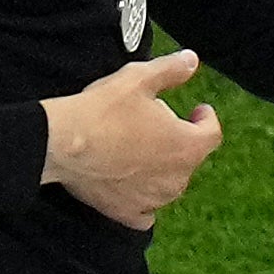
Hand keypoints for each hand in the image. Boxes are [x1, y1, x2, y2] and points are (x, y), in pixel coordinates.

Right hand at [41, 47, 224, 231]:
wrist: (62, 144)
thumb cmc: (103, 111)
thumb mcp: (140, 78)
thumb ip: (171, 70)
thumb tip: (191, 61)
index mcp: (187, 146)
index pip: (211, 133)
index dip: (206, 119)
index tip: (197, 111)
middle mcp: (177, 178)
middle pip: (189, 158)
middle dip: (178, 140)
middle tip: (155, 123)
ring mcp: (153, 199)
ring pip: (168, 184)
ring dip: (161, 167)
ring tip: (139, 148)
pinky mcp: (128, 213)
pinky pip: (145, 210)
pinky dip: (142, 198)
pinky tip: (131, 185)